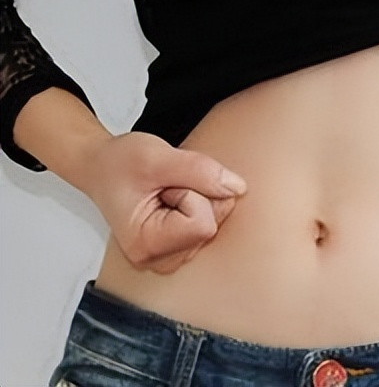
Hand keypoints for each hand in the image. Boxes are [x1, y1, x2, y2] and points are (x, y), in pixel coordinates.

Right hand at [80, 132, 246, 273]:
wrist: (102, 167)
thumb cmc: (119, 163)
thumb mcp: (156, 156)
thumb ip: (199, 170)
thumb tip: (237, 188)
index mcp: (146, 245)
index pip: (204, 224)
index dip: (193, 194)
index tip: (165, 187)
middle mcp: (158, 260)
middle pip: (212, 227)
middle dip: (198, 196)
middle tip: (165, 188)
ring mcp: (170, 258)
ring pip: (214, 225)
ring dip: (198, 200)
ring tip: (166, 194)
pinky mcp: (180, 250)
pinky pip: (210, 225)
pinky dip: (199, 207)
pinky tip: (174, 203)